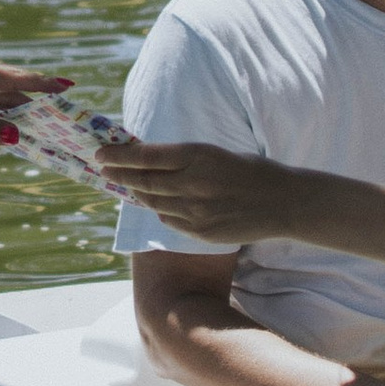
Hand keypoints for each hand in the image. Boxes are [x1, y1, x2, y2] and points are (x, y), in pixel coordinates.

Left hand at [99, 136, 301, 243]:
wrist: (283, 203)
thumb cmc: (252, 171)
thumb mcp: (217, 154)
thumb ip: (185, 159)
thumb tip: (149, 159)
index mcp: (199, 156)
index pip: (147, 156)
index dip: (120, 156)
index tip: (101, 153)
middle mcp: (193, 183)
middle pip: (144, 181)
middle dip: (120, 175)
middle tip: (104, 168)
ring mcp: (196, 211)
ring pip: (154, 202)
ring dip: (138, 193)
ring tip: (128, 185)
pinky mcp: (201, 231)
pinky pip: (170, 220)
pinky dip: (161, 210)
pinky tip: (160, 204)